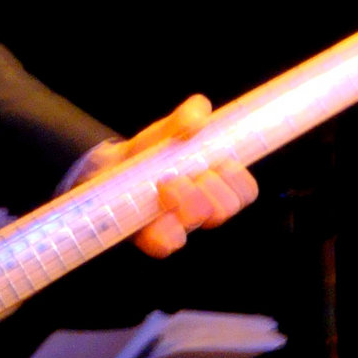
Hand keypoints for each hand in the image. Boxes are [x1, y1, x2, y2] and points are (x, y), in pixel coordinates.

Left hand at [94, 96, 257, 258]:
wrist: (113, 166)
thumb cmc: (153, 149)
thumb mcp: (171, 127)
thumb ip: (188, 115)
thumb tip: (198, 119)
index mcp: (215, 179)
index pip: (244, 189)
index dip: (237, 180)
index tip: (219, 163)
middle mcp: (203, 205)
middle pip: (226, 208)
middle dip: (209, 188)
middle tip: (183, 173)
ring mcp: (180, 223)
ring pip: (198, 222)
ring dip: (184, 201)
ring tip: (163, 184)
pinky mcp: (154, 236)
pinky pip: (168, 243)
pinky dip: (163, 227)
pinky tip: (153, 211)